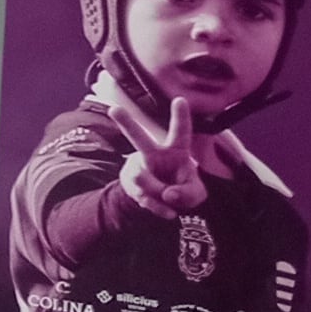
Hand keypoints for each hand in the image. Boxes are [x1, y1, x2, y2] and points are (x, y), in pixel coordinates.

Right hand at [110, 82, 212, 218]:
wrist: (162, 203)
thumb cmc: (182, 189)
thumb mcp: (196, 193)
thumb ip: (189, 193)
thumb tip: (168, 194)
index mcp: (176, 151)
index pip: (180, 132)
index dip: (181, 117)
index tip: (181, 99)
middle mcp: (154, 155)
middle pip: (139, 139)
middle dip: (127, 124)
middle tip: (114, 109)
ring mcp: (140, 168)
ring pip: (143, 178)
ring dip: (160, 194)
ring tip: (170, 199)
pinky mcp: (131, 184)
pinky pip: (142, 196)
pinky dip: (158, 208)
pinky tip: (168, 212)